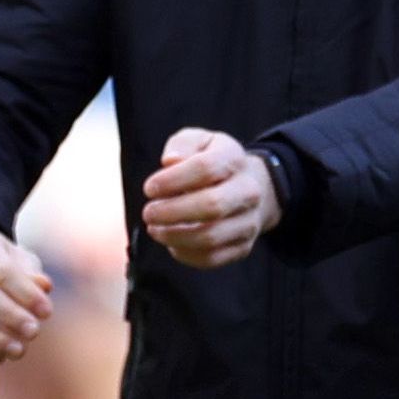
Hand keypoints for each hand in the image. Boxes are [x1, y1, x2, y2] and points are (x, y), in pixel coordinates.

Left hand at [139, 127, 276, 267]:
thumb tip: (170, 161)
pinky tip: (171, 243)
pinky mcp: (243, 246)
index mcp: (235, 159)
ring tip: (155, 229)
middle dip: (171, 212)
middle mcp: (248, 191)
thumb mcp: (198, 141)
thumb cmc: (213, 162)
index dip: (172, 180)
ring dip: (174, 236)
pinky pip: (212, 258)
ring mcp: (249, 222)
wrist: (250, 186)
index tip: (149, 188)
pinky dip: (185, 254)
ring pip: (211, 237)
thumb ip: (182, 144)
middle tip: (148, 212)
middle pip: (211, 206)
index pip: (205, 169)